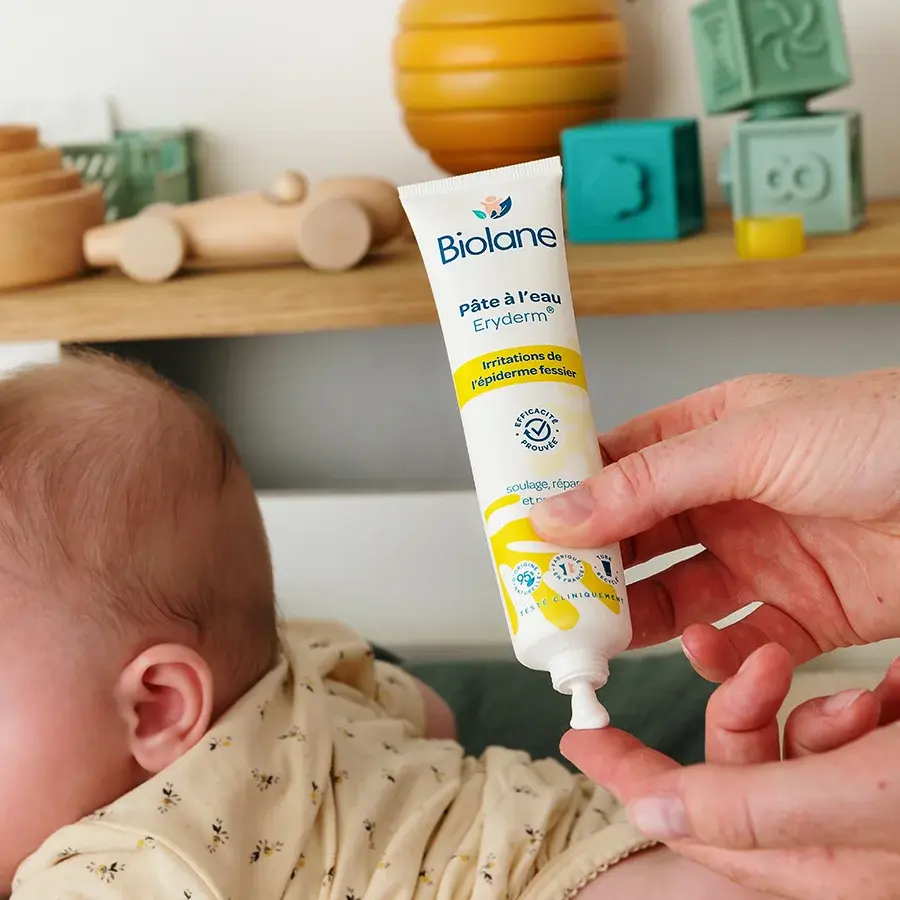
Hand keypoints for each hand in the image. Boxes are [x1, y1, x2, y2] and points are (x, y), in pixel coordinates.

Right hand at [531, 371, 899, 678]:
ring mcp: (761, 557)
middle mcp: (727, 498)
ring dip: (635, 618)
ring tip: (601, 637)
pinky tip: (703, 646)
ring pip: (672, 597)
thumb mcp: (749, 442)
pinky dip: (712, 654)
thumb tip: (554, 511)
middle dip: (590, 569)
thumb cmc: (887, 434)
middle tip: (549, 597)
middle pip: (633, 540)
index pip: (613, 468)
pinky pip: (734, 643)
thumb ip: (647, 483)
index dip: (563, 497)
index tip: (518, 530)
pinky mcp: (800, 613)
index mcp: (708, 437)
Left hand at [562, 646, 899, 899]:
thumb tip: (652, 811)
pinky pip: (856, 726)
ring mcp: (863, 803)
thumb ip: (752, 810)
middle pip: (741, 765)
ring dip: (823, 703)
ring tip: (875, 698)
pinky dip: (869, 701)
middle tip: (771, 664)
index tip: (577, 736)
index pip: (687, 820)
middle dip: (743, 703)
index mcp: (810, 862)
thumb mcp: (855, 801)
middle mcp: (830, 837)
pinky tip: (897, 691)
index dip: (626, 775)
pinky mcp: (895, 771)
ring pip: (800, 734)